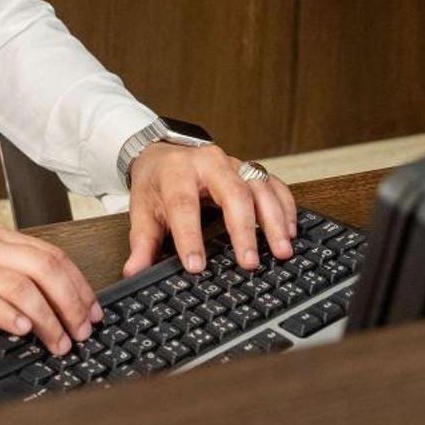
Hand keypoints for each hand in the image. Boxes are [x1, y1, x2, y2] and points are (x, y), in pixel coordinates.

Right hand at [0, 225, 101, 356]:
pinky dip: (8, 315)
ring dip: (47, 316)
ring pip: (19, 284)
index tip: (94, 313)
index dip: (79, 285)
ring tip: (59, 341)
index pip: (51, 256)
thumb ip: (12, 286)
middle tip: (82, 331)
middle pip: (43, 266)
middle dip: (71, 300)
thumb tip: (59, 311)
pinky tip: (23, 331)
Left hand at [124, 143, 296, 276]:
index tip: (196, 266)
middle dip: (243, 230)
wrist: (165, 151)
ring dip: (274, 220)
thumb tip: (133, 273)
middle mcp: (209, 163)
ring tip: (281, 251)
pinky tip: (291, 232)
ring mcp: (234, 163)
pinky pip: (274, 184)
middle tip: (250, 263)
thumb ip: (142, 243)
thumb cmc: (157, 183)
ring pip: (259, 187)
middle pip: (232, 193)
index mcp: (177, 172)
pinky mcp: (250, 169)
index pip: (184, 205)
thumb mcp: (143, 210)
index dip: (190, 237)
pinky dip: (286, 207)